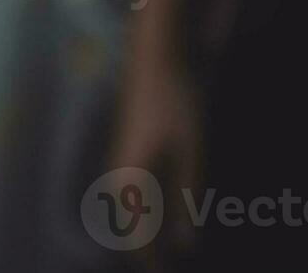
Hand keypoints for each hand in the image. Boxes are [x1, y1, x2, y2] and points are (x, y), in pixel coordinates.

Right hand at [109, 53, 203, 264]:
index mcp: (129, 176)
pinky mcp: (128, 148)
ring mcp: (120, 158)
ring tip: (165, 246)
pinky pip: (132, 190)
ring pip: (129, 207)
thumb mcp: (190, 149)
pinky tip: (164, 210)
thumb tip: (186, 241)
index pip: (135, 233)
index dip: (150, 258)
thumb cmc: (174, 99)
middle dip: (146, 248)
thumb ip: (186, 194)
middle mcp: (117, 171)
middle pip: (128, 224)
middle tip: (163, 266)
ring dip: (146, 228)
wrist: (155, 55)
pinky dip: (147, 207)